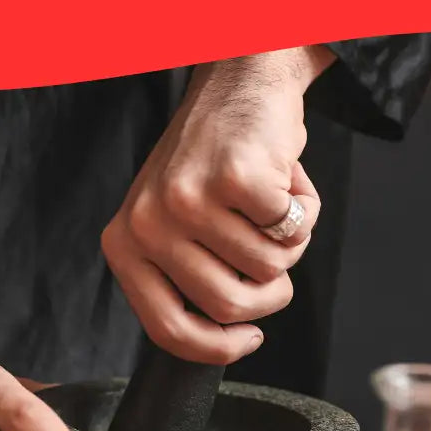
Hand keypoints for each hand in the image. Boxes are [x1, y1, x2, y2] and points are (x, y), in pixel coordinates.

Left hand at [102, 47, 333, 363]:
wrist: (241, 82)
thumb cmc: (215, 166)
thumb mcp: (178, 230)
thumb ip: (186, 283)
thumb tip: (225, 340)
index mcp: (126, 244)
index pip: (168, 331)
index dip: (219, 349)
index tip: (250, 339)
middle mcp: (148, 223)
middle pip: (227, 308)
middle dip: (269, 293)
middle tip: (276, 257)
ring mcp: (188, 199)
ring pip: (265, 271)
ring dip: (289, 246)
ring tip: (274, 207)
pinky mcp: (233, 177)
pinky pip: (288, 232)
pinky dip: (304, 212)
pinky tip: (286, 181)